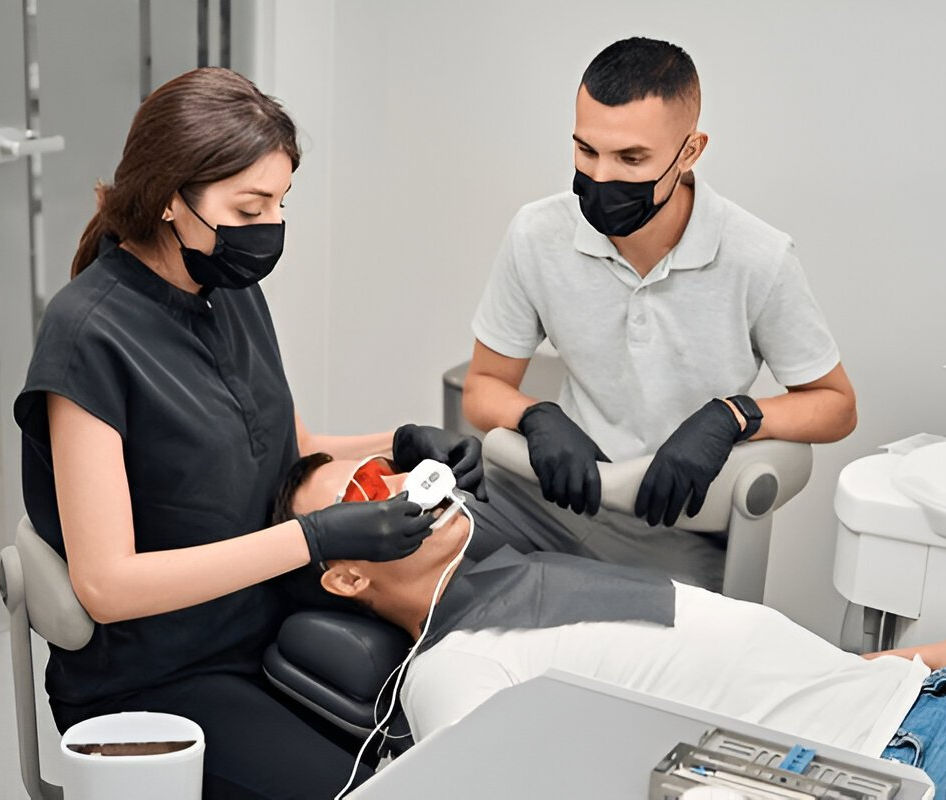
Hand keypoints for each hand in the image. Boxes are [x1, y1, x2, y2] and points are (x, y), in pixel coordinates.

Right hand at [297, 492, 436, 562]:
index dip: (416, 505)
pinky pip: (408, 550)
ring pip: (418, 538)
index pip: (413, 506)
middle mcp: (393, 527)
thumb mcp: (368, 504)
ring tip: (425, 527)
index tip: (417, 505)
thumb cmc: (340, 516)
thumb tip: (404, 499)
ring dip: (422, 531)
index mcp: (387, 510)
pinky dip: (413, 544)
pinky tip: (413, 541)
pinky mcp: (385, 555)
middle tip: (431, 515)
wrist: (325, 536)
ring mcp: (390, 543)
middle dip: (427, 518)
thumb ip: (389, 503)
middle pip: (421, 523)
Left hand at [393, 424, 486, 500]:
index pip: (472, 457)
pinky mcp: (465, 481)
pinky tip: (474, 501)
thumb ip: (438, 453)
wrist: (420, 448)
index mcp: (470, 445)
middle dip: (468, 480)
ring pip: (477, 482)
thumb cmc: (429, 441)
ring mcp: (470, 470)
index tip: (454, 473)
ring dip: (474, 491)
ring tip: (471, 500)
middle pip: (477, 471)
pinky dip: (473, 495)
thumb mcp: (431, 444)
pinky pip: (472, 489)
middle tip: (457, 486)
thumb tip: (444, 461)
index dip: (464, 466)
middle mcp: (474, 458)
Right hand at [517, 401, 610, 514]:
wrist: (545, 420)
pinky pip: (545, 486)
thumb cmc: (569, 434)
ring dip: (562, 502)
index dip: (593, 500)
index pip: (593, 483)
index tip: (592, 511)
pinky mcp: (540, 464)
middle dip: (576, 505)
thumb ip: (600, 460)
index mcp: (585, 457)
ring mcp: (554, 463)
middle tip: (577, 509)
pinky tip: (552, 496)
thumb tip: (616, 474)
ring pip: (559, 492)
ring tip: (564, 503)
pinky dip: (549, 495)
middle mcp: (570, 461)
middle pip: (574, 492)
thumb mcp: (589, 445)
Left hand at [635, 399, 740, 526]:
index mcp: (662, 457)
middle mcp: (674, 465)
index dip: (643, 500)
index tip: (640, 511)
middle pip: (661, 495)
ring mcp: (690, 471)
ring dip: (672, 513)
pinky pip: (698, 496)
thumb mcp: (672, 445)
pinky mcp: (705, 475)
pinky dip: (693, 507)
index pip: (648, 484)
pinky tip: (690, 513)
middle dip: (655, 511)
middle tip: (652, 521)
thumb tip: (658, 479)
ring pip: (678, 499)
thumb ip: (664, 462)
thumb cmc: (694, 432)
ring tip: (668, 522)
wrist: (716, 424)